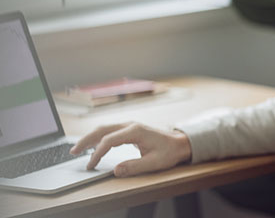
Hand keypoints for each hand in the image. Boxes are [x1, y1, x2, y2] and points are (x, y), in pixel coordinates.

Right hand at [70, 122, 191, 176]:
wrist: (180, 143)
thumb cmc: (169, 152)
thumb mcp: (154, 163)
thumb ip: (134, 166)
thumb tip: (115, 170)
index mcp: (136, 131)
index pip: (109, 140)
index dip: (97, 153)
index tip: (90, 165)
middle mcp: (130, 125)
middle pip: (102, 129)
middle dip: (86, 140)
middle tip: (72, 152)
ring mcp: (130, 126)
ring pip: (105, 128)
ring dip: (90, 137)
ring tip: (77, 149)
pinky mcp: (130, 130)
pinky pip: (110, 131)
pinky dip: (98, 137)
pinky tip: (92, 145)